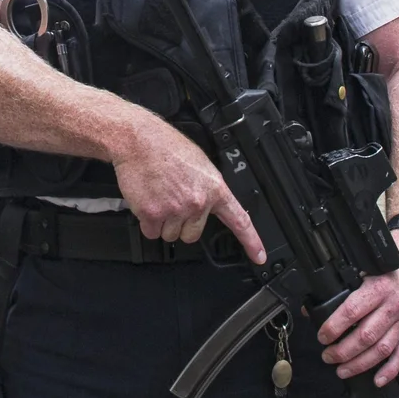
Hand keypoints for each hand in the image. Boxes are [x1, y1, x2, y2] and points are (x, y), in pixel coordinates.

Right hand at [110, 121, 265, 262]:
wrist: (139, 141)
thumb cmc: (166, 148)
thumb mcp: (201, 165)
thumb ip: (208, 189)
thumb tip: (210, 205)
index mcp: (214, 189)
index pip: (239, 220)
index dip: (251, 242)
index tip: (259, 256)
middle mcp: (197, 202)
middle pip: (192, 235)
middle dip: (181, 224)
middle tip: (172, 202)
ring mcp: (175, 210)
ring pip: (170, 235)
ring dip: (162, 223)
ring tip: (159, 197)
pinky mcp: (153, 214)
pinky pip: (151, 232)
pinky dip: (147, 222)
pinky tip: (148, 202)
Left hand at [316, 230, 398, 385]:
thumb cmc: (389, 264)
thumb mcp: (362, 268)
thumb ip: (340, 288)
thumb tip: (312, 307)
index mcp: (378, 288)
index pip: (352, 312)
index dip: (334, 328)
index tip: (322, 336)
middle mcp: (394, 306)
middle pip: (366, 336)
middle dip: (343, 351)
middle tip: (328, 356)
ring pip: (382, 350)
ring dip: (360, 364)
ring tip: (342, 370)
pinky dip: (390, 370)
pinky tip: (377, 379)